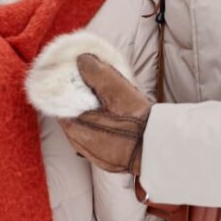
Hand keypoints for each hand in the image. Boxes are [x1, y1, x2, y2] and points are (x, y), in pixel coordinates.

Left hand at [59, 53, 151, 173]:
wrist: (159, 148)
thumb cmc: (136, 122)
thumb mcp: (115, 89)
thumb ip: (95, 72)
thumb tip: (82, 60)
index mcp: (75, 130)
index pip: (60, 105)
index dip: (68, 90)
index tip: (79, 79)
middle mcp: (81, 146)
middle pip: (74, 116)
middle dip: (82, 102)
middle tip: (96, 89)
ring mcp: (95, 155)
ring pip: (87, 128)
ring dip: (94, 114)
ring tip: (109, 102)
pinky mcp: (109, 160)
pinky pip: (99, 139)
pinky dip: (103, 127)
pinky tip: (117, 118)